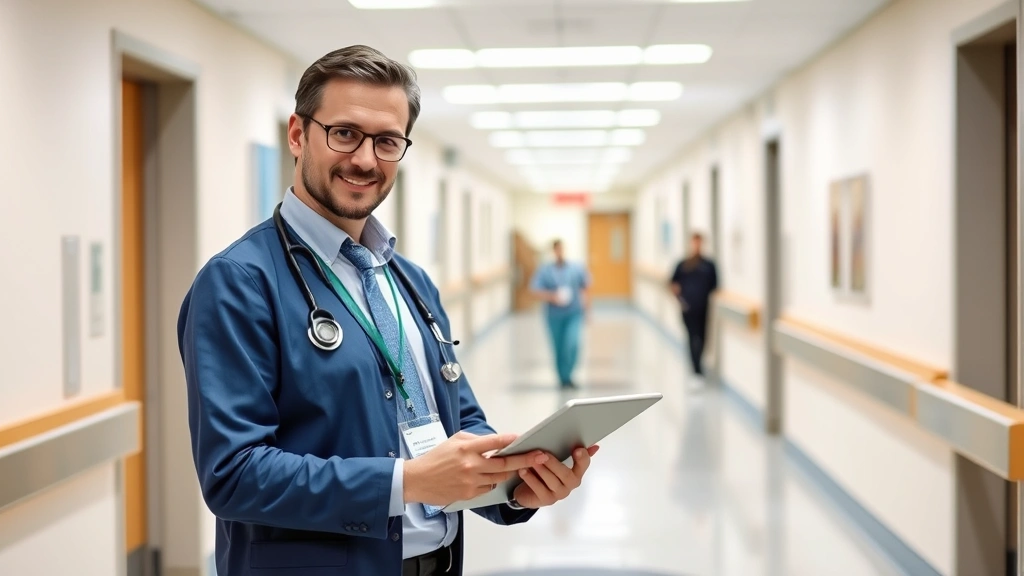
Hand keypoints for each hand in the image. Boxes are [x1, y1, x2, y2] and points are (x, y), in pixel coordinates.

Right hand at [404, 431, 547, 505]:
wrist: (417, 480)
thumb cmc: (436, 458)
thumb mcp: (454, 441)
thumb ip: (476, 441)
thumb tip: (496, 442)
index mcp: (466, 448)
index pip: (495, 442)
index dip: (512, 440)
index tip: (526, 439)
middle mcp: (470, 465)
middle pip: (504, 463)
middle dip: (525, 460)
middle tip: (540, 457)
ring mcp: (470, 481)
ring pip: (499, 477)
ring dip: (506, 472)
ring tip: (511, 466)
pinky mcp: (469, 494)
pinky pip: (489, 487)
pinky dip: (491, 481)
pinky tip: (485, 477)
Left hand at [511, 445, 599, 508]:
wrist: (530, 490)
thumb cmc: (545, 471)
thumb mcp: (555, 459)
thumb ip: (570, 451)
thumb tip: (594, 446)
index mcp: (576, 472)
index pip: (584, 464)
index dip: (582, 458)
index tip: (577, 449)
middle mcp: (570, 484)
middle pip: (566, 474)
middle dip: (554, 463)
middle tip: (543, 454)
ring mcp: (559, 494)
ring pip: (552, 482)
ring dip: (541, 470)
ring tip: (531, 461)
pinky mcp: (546, 500)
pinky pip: (539, 489)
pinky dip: (530, 479)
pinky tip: (523, 471)